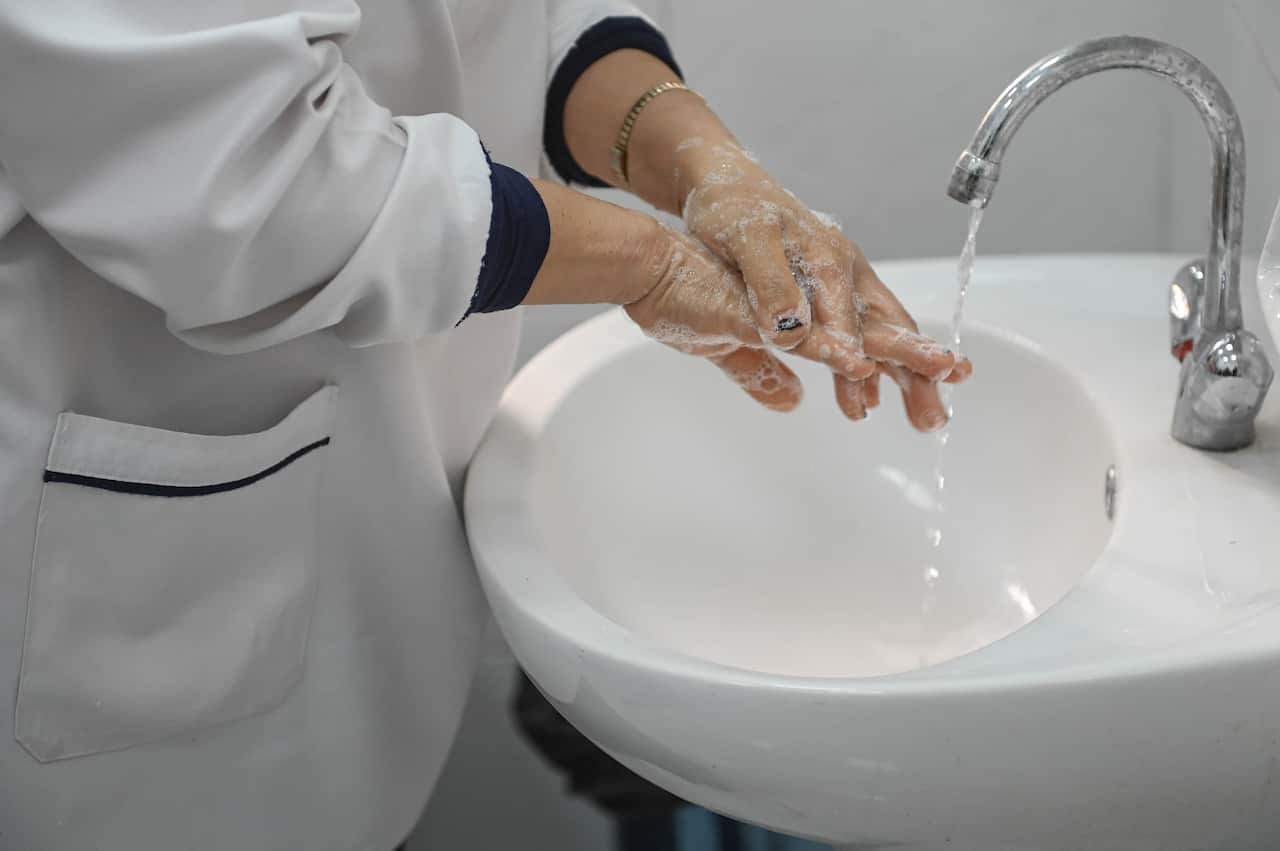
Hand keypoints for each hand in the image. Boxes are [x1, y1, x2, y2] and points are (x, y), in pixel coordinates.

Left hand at [676, 140, 970, 429]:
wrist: (726, 179)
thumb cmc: (730, 206)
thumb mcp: (744, 238)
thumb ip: (769, 281)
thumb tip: (792, 328)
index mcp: (826, 259)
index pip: (850, 320)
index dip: (860, 360)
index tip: (871, 398)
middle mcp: (845, 268)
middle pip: (888, 327)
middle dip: (914, 373)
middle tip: (932, 420)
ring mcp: (843, 276)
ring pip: (885, 329)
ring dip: (907, 374)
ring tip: (925, 418)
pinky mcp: (832, 284)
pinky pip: (865, 325)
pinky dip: (875, 359)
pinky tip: (871, 393)